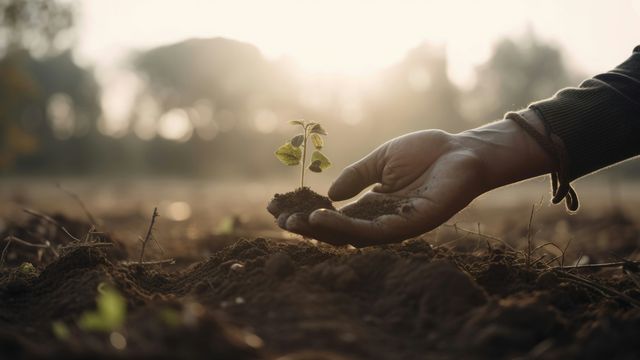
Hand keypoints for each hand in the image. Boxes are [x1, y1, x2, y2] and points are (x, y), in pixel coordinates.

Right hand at [277, 111, 554, 246]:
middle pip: (337, 231)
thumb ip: (356, 176)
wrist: (463, 151)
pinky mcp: (407, 227)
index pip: (335, 216)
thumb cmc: (427, 152)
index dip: (308, 213)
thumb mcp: (380, 160)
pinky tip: (322, 219)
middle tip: (281, 220)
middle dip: (307, 228)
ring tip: (295, 222)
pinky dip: (343, 228)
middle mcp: (380, 219)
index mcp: (373, 204)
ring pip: (349, 236)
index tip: (281, 207)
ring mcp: (393, 226)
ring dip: (320, 231)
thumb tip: (328, 195)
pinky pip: (370, 232)